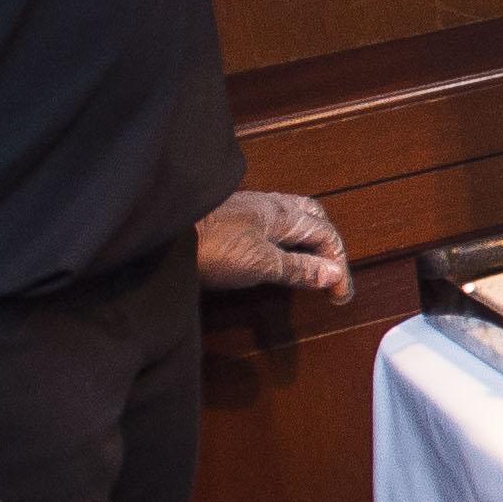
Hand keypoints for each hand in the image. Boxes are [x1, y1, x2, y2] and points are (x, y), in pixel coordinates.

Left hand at [197, 187, 349, 301]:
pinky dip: (285, 238)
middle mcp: (269, 205)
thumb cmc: (209, 246)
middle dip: (328, 244)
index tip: (340, 296)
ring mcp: (249, 209)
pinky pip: (271, 222)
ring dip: (307, 239)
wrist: (162, 235)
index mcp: (282, 213)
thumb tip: (334, 274)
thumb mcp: (260, 264)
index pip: (326, 235)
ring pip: (292, 218)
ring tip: (308, 263)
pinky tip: (274, 253)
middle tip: (330, 273)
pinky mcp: (231, 218)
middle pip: (314, 218)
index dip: (339, 265)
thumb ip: (298, 268)